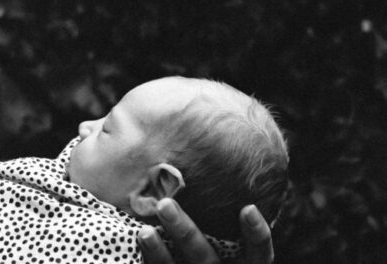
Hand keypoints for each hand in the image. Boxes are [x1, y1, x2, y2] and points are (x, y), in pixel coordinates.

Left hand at [138, 198, 273, 263]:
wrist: (188, 257)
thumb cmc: (209, 232)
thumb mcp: (223, 228)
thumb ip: (223, 202)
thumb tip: (216, 146)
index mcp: (240, 263)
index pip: (258, 255)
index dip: (257, 235)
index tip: (248, 207)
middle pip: (205, 258)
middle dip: (184, 232)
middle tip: (164, 204)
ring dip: (160, 251)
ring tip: (144, 231)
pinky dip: (151, 258)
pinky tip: (140, 237)